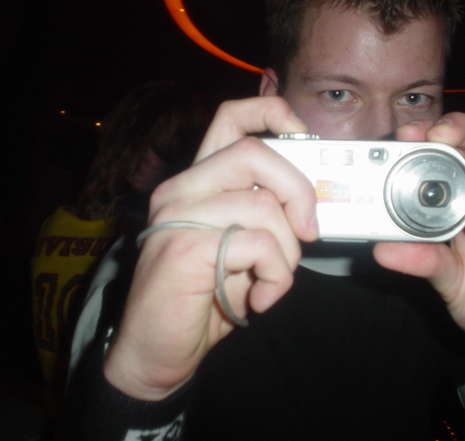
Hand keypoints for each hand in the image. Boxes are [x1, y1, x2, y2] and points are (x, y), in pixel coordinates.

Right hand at [104, 97, 318, 399]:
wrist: (153, 352)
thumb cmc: (202, 299)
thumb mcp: (241, 248)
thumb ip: (265, 217)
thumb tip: (312, 204)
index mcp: (198, 182)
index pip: (230, 118)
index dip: (271, 112)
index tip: (303, 134)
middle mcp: (182, 189)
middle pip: (254, 152)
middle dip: (298, 190)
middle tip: (309, 231)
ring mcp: (179, 215)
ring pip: (263, 205)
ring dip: (288, 252)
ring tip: (274, 281)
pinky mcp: (184, 248)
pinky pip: (259, 245)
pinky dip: (277, 277)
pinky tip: (261, 300)